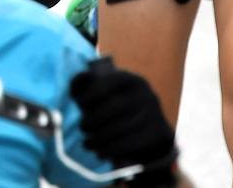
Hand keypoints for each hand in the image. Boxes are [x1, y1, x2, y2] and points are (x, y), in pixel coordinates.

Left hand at [70, 59, 176, 174]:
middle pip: (115, 106)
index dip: (91, 92)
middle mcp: (145, 93)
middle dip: (94, 119)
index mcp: (130, 80)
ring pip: (121, 127)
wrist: (152, 133)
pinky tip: (100, 152)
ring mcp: (153, 113)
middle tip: (82, 127)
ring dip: (99, 138)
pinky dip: (110, 150)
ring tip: (87, 143)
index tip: (80, 103)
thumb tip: (75, 89)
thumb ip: (85, 86)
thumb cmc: (118, 110)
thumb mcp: (105, 94)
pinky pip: (129, 143)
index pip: (109, 81)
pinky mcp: (157, 133)